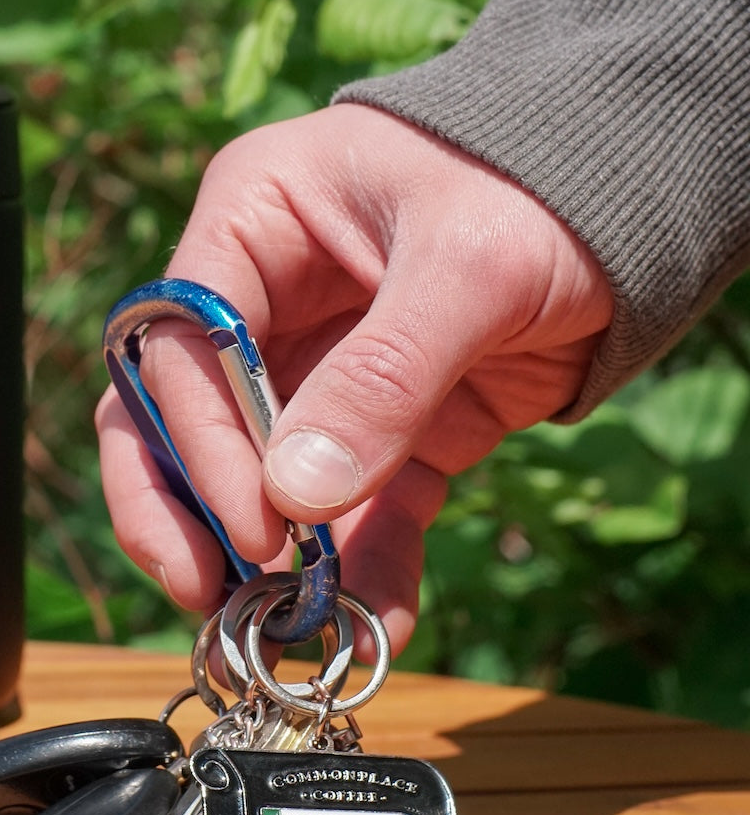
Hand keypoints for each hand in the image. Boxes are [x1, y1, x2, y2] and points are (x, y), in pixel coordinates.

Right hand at [96, 104, 612, 650]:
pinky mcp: (384, 433)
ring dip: (263, 561)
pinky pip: (356, 511)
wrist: (640, 197)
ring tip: (282, 632)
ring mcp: (318, 377)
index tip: (252, 523)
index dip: (199, 442)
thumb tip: (294, 498)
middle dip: (180, 510)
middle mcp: (263, 305)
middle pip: (175, 420)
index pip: (179, 347)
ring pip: (254, 484)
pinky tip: (378, 621)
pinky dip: (362, 567)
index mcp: (251, 224)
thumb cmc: (543, 182)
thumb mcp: (468, 264)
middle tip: (202, 591)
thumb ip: (382, 377)